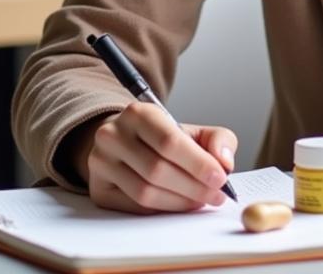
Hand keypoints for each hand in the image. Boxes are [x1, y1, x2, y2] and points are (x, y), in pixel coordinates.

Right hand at [75, 102, 236, 213]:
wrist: (128, 142)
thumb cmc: (165, 137)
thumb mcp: (194, 130)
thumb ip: (218, 139)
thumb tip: (225, 162)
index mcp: (139, 113)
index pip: (170, 142)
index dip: (198, 163)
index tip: (221, 178)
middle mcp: (113, 135)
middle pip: (157, 169)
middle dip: (193, 187)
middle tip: (216, 195)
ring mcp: (101, 163)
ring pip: (144, 192)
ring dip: (179, 201)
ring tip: (202, 201)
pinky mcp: (98, 190)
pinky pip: (134, 206)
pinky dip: (163, 209)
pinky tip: (181, 205)